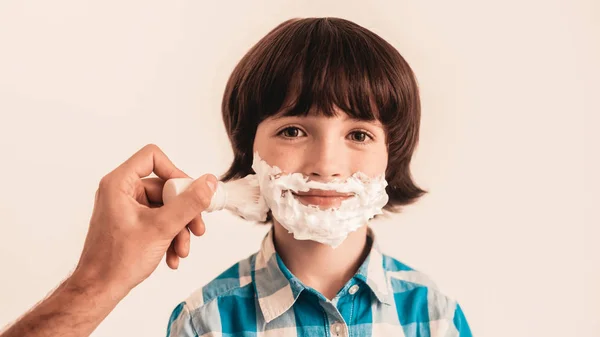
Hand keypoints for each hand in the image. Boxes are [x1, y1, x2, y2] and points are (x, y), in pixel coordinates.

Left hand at [72, 144, 215, 294]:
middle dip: (184, 211)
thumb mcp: (162, 228)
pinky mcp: (131, 223)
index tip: (189, 193)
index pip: (152, 157)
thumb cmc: (118, 260)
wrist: (100, 290)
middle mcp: (121, 192)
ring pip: (165, 207)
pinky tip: (173, 257)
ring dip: (179, 229)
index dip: (175, 172)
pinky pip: (158, 220)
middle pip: (165, 187)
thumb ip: (189, 203)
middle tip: (197, 228)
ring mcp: (126, 208)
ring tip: (183, 250)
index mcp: (119, 183)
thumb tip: (209, 183)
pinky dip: (169, 236)